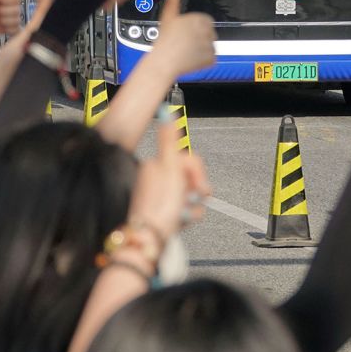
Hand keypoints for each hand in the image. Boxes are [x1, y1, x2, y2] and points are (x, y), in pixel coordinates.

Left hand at [0, 0, 21, 36]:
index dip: (6, 1)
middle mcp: (13, 6)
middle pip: (17, 10)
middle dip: (4, 11)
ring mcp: (12, 17)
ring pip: (16, 20)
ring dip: (4, 20)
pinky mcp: (11, 28)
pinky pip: (16, 29)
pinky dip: (7, 29)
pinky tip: (0, 26)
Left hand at [128, 108, 211, 239]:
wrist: (151, 239)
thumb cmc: (161, 205)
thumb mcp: (169, 168)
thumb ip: (169, 141)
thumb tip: (166, 111)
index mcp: (155, 166)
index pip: (187, 160)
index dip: (197, 172)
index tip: (199, 184)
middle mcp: (155, 180)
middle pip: (189, 178)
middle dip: (197, 189)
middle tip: (194, 199)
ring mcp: (160, 197)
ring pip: (190, 196)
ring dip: (194, 205)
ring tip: (185, 214)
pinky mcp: (164, 213)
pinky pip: (185, 210)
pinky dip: (188, 216)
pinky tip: (182, 221)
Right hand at [147, 0, 215, 77]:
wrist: (164, 61)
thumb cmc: (165, 40)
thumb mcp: (168, 16)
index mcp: (199, 18)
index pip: (205, 21)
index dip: (195, 28)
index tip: (186, 33)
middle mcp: (208, 30)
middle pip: (209, 33)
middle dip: (200, 38)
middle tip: (185, 42)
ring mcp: (211, 45)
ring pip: (209, 46)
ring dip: (201, 49)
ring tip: (186, 51)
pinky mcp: (211, 58)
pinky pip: (210, 58)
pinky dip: (202, 60)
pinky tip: (190, 58)